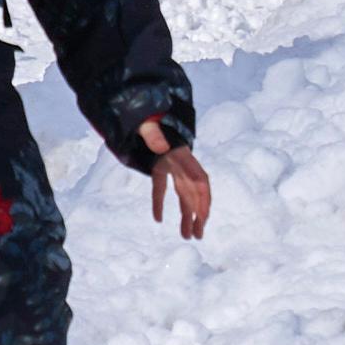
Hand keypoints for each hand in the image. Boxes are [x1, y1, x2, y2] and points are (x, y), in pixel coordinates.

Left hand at [140, 119, 209, 239]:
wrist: (141, 108)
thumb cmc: (146, 115)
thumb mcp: (148, 122)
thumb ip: (153, 132)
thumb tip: (162, 147)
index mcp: (181, 154)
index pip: (199, 179)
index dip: (203, 198)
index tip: (203, 216)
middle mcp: (181, 162)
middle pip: (194, 192)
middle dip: (198, 214)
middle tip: (197, 236)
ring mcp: (172, 165)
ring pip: (183, 194)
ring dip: (186, 214)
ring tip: (186, 236)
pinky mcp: (158, 166)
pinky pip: (162, 187)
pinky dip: (159, 202)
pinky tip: (157, 219)